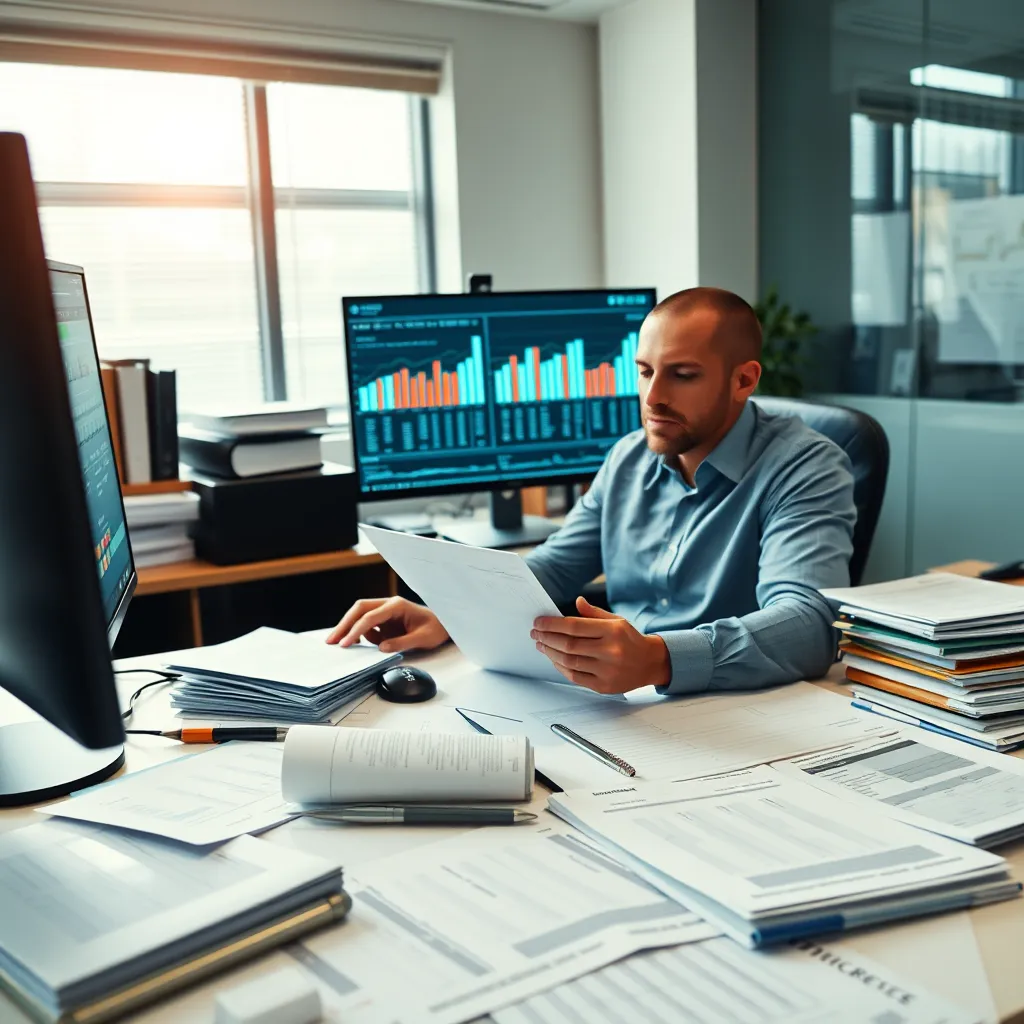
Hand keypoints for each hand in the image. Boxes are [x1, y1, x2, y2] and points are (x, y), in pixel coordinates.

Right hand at [326, 597, 449, 653]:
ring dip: (349, 629)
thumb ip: (402, 642)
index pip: (370, 616)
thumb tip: (382, 647)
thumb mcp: (423, 639)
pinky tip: (360, 644)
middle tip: (331, 641)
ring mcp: (386, 612)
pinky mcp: (385, 620)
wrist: (445, 625)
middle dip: (344, 624)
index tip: (345, 643)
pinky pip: (368, 625)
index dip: (356, 630)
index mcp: (397, 605)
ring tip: (340, 644)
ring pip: (360, 615)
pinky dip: (361, 634)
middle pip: (359, 609)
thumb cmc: (436, 629)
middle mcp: (389, 605)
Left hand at [531, 596, 670, 693]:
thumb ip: (594, 613)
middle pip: (568, 645)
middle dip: (547, 638)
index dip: (552, 624)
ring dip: (550, 653)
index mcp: (612, 631)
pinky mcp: (604, 686)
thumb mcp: (616, 620)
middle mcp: (610, 651)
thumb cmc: (630, 639)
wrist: (650, 663)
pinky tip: (554, 659)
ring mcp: (607, 670)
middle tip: (535, 633)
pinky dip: (561, 667)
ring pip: (569, 662)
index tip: (539, 622)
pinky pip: (575, 677)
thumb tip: (576, 601)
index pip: (574, 626)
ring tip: (542, 645)